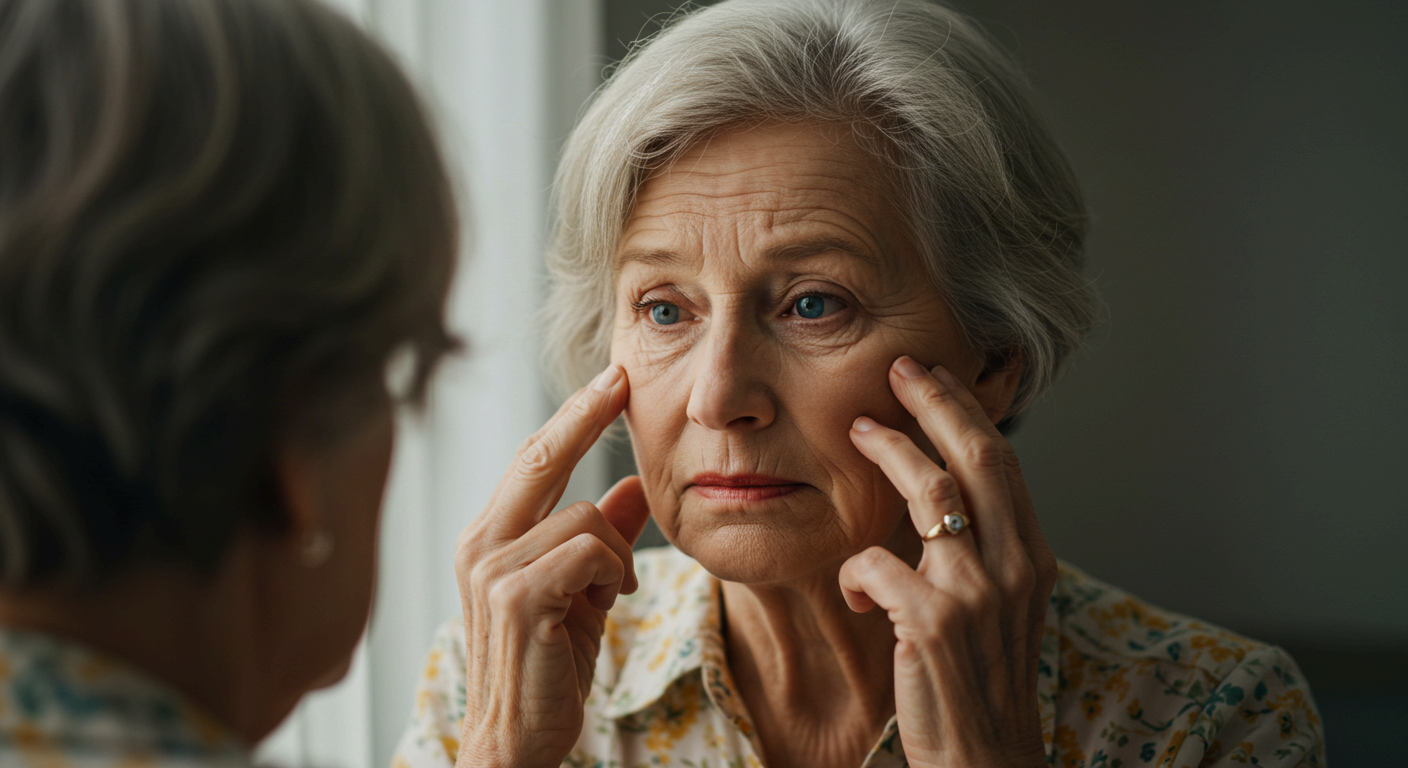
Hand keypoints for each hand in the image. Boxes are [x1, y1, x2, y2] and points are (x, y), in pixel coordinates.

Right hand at [454, 365, 651, 767]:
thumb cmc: (547, 666)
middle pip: (540, 456)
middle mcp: (480, 544)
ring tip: (616, 589)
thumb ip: (599, 537)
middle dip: (585, 415)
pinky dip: (614, 570)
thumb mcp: (581, 590)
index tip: (609, 380)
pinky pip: (591, 549)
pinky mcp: (519, 597)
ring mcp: (493, 569)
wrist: (517, 740)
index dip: (571, 417)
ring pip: (583, 515)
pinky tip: (611, 599)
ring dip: (618, 550)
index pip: (531, 459)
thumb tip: (633, 487)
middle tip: (621, 381)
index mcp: (489, 537)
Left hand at [839, 356, 1055, 767]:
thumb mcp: (1001, 608)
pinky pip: (872, 564)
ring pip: (929, 492)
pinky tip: (855, 595)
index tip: (937, 375)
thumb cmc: (982, 684)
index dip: (968, 411)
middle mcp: (1013, 567)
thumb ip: (982, 553)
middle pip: (978, 456)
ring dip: (888, 451)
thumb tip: (946, 497)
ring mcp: (974, 594)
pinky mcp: (929, 623)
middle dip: (937, 401)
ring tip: (856, 431)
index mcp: (1032, 559)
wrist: (987, 761)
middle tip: (901, 367)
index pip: (1003, 463)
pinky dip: (854, 572)